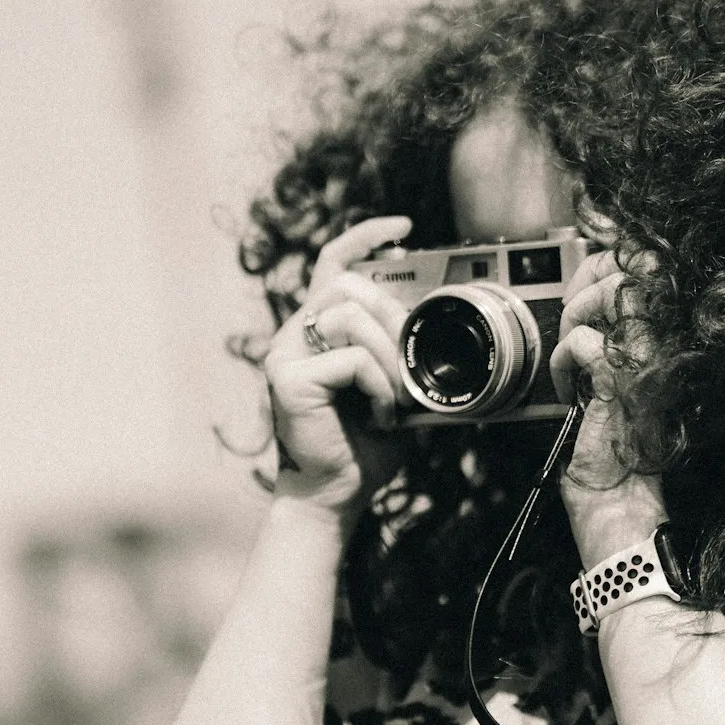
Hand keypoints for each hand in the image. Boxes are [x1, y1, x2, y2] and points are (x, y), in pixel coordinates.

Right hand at [263, 216, 415, 516]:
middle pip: (347, 285)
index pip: (333, 263)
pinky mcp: (288, 379)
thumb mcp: (393, 388)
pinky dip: (379, 386)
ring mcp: (286, 354)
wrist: (336, 495)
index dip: (366, 237)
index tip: (404, 228)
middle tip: (409, 359)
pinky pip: (351, 358)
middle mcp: (295, 334)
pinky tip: (380, 415)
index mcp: (319, 330)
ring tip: (396, 398)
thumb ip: (401, 353)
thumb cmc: (363, 446)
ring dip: (389, 357)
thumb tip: (439, 326)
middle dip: (392, 314)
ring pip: (350, 317)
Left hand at [551, 249, 667, 562]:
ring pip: (605, 297)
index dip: (602, 265)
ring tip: (570, 362)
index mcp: (660, 337)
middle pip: (624, 271)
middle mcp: (661, 342)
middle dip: (583, 287)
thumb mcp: (608, 378)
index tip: (579, 286)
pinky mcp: (624, 377)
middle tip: (571, 321)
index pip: (639, 269)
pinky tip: (570, 390)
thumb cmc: (611, 448)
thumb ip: (606, 336)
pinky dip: (563, 361)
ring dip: (573, 323)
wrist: (615, 499)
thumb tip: (584, 299)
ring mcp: (647, 358)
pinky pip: (583, 341)